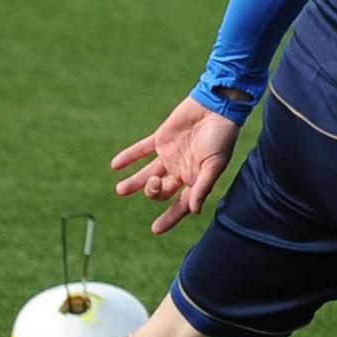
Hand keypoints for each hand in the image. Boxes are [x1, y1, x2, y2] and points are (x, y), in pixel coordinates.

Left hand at [110, 98, 240, 233]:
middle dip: (153, 191)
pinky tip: (115, 165)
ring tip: (120, 190)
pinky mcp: (162, 139)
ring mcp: (170, 155)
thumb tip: (194, 210)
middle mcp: (181, 170)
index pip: (181, 204)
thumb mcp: (215, 164)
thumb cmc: (221, 136)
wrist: (216, 106)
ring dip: (134, 182)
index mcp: (196, 179)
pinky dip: (130, 157)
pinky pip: (142, 150)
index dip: (170, 217)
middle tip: (152, 183)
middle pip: (161, 190)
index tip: (156, 229)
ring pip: (148, 173)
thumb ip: (203, 186)